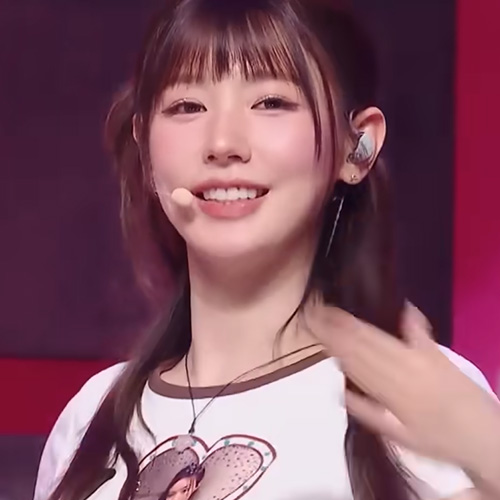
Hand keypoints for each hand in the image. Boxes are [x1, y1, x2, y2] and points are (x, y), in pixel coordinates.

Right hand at [304, 301, 499, 482]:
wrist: (482, 435)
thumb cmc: (436, 439)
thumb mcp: (398, 436)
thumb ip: (367, 413)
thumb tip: (340, 392)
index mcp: (390, 391)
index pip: (353, 361)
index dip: (331, 343)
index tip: (314, 328)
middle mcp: (402, 369)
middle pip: (363, 344)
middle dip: (337, 326)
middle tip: (316, 311)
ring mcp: (420, 357)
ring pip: (380, 336)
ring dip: (355, 321)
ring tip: (336, 309)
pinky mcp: (436, 350)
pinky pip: (417, 328)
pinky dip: (408, 316)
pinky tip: (397, 302)